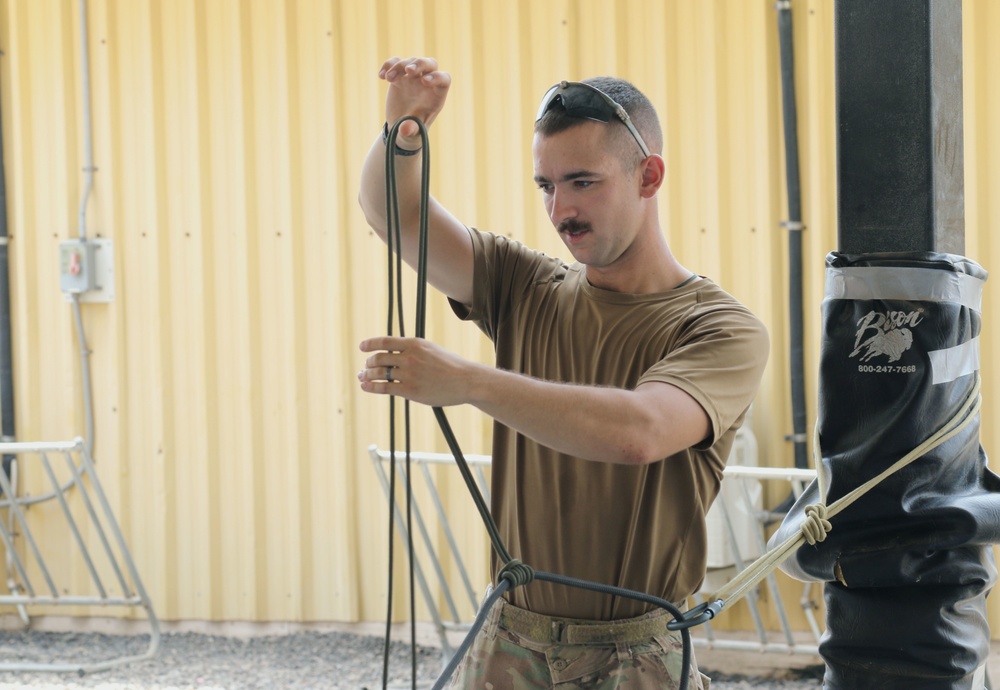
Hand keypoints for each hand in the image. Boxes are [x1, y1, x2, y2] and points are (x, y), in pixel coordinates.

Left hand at [358, 336, 480, 407]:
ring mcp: (409, 374)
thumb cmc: (450, 366)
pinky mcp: (410, 390)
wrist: (465, 381)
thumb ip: (412, 350)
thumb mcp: (431, 349)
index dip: (370, 344)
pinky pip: (384, 388)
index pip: (384, 342)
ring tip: (362, 377)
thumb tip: (393, 353)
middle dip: (368, 363)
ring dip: (367, 375)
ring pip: (379, 373)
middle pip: (379, 358)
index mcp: (414, 344)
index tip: (362, 347)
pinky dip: (372, 387)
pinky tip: (366, 386)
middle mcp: (409, 357)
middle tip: (364, 367)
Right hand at [379, 57, 450, 148]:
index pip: (444, 79)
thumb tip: (405, 129)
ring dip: (399, 66)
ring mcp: (413, 78)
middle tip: (408, 71)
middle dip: (419, 64)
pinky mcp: (400, 76)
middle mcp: (427, 83)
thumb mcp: (413, 133)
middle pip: (429, 64)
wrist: (402, 126)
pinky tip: (381, 76)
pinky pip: (396, 62)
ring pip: (410, 61)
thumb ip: (411, 130)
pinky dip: (388, 64)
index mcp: (436, 95)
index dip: (436, 77)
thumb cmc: (413, 129)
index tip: (424, 82)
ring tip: (389, 79)